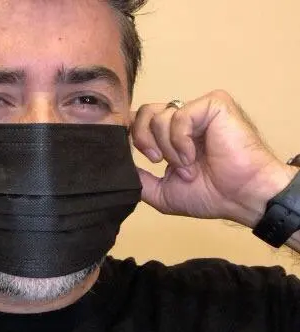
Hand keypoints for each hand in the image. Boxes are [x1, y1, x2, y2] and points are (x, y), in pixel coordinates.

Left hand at [131, 90, 296, 227]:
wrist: (242, 196)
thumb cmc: (212, 195)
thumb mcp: (162, 191)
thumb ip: (140, 178)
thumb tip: (118, 169)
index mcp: (172, 135)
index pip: (140, 121)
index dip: (132, 136)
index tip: (140, 158)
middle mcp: (184, 119)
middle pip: (142, 113)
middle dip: (143, 141)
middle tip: (158, 162)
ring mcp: (198, 110)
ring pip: (158, 116)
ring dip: (168, 149)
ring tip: (188, 166)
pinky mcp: (213, 104)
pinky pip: (179, 115)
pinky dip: (180, 141)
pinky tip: (194, 156)